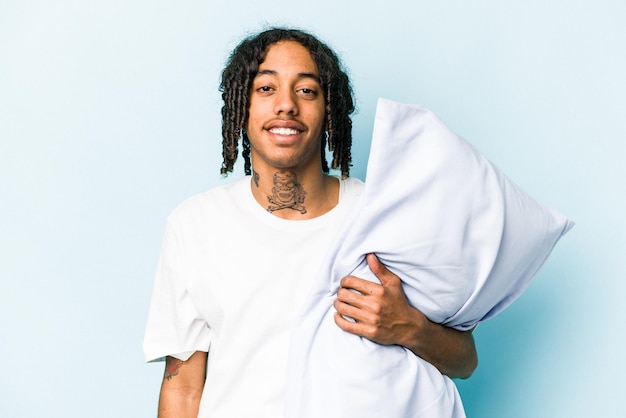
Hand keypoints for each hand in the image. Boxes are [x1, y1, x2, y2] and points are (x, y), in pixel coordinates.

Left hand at [333, 253, 477, 377]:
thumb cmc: (399, 302)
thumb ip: (380, 269)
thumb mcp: (393, 283)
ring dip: (338, 305)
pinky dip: (338, 320)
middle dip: (340, 293)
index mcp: (378, 291)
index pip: (350, 282)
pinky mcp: (368, 332)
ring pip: (343, 309)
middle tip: (342, 294)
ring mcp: (370, 319)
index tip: (345, 284)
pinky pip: (346, 326)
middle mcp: (373, 305)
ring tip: (340, 303)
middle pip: (344, 295)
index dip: (344, 281)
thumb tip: (369, 255)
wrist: (409, 327)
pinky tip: (338, 316)